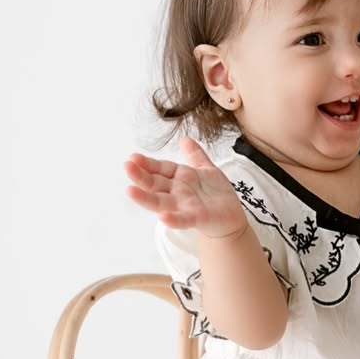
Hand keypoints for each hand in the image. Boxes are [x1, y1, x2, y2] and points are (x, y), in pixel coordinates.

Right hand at [124, 136, 247, 238]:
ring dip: (146, 198)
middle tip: (127, 166)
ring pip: (161, 202)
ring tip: (130, 191)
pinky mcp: (197, 219)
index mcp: (180, 178)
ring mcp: (185, 206)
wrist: (232, 217)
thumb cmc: (217, 194)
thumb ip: (195, 155)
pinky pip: (183, 220)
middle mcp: (178, 193)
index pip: (160, 169)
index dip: (148, 164)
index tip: (133, 157)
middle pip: (156, 184)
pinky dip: (173, 219)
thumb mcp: (206, 170)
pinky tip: (163, 217)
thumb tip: (184, 139)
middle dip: (141, 176)